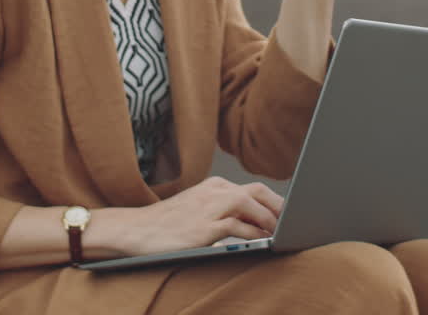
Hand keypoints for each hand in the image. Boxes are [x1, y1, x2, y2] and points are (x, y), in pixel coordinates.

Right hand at [115, 177, 283, 255]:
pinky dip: (252, 233)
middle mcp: (212, 192)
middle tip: (291, 221)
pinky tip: (260, 240)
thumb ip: (223, 210)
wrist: (136, 229)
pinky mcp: (202, 227)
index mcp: (213, 186)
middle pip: (256, 191)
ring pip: (248, 204)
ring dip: (268, 219)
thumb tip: (255, 222)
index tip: (286, 214)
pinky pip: (236, 226)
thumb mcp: (198, 208)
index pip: (252, 188)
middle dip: (277, 206)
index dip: (274, 201)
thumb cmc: (167, 223)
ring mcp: (207, 208)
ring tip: (278, 232)